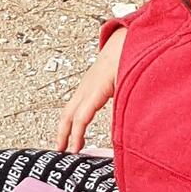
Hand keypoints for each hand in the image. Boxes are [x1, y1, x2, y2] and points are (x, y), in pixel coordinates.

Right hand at [54, 31, 122, 152]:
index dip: (77, 135)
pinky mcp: (88, 84)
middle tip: (60, 151)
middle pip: (68, 114)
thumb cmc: (129, 59)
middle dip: (62, 134)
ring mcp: (85, 84)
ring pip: (69, 108)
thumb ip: (127, 104)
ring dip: (66, 127)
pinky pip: (76, 103)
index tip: (75, 151)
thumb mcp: (130, 83)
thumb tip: (128, 128)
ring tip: (65, 144)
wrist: (125, 40)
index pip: (81, 116)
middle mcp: (86, 86)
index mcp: (96, 88)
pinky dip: (72, 117)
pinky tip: (77, 126)